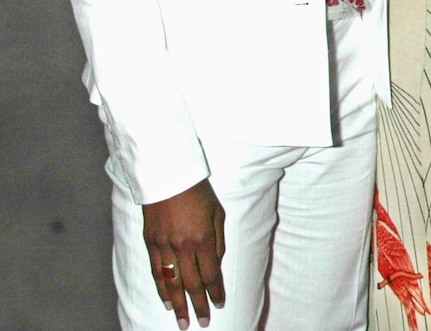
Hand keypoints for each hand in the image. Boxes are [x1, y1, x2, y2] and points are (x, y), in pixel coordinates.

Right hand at [143, 179, 225, 327]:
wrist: (167, 175)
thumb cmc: (198, 191)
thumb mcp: (217, 212)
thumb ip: (217, 241)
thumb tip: (215, 265)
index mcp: (202, 239)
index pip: (211, 274)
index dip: (216, 292)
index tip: (220, 305)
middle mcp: (182, 247)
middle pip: (191, 284)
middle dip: (198, 306)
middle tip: (202, 323)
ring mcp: (163, 246)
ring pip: (171, 283)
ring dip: (178, 305)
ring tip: (183, 322)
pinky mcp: (149, 243)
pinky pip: (155, 272)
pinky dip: (161, 289)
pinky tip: (166, 301)